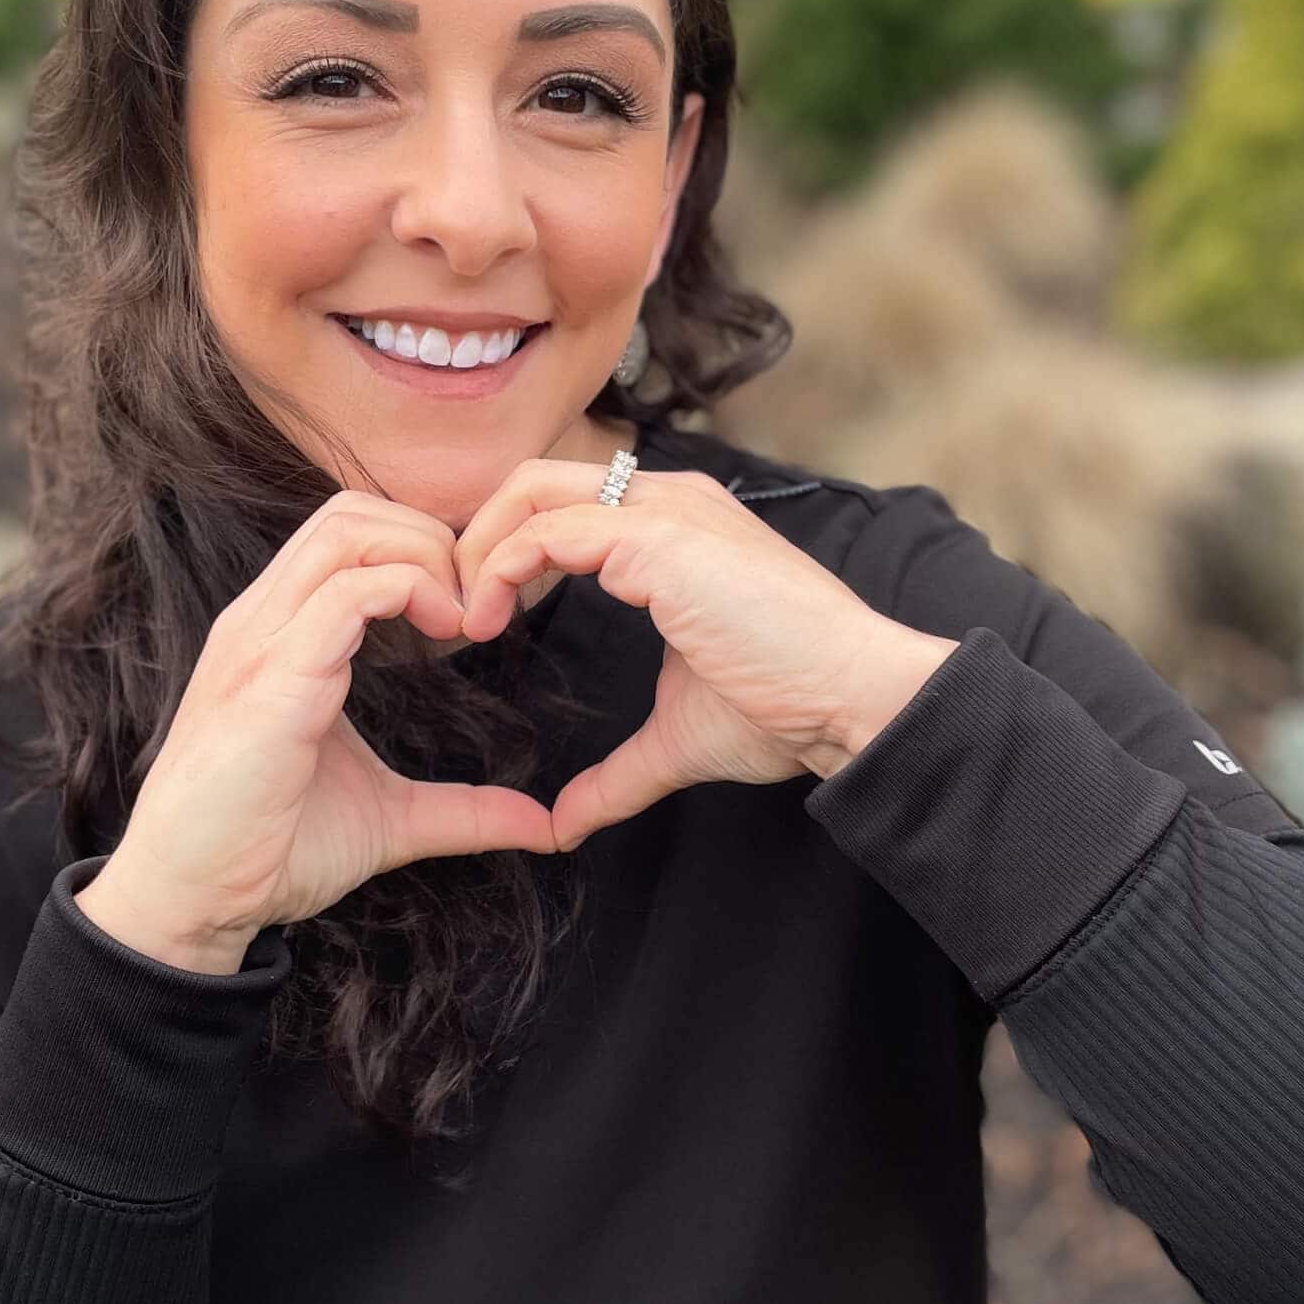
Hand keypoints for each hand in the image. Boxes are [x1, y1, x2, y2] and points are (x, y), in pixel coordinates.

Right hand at [95, 492, 559, 950]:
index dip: (424, 552)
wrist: (189, 905)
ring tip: (464, 619)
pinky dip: (411, 592)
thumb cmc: (266, 853)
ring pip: (347, 531)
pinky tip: (448, 635)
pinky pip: (344, 595)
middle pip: (351, 512)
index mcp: (281, 635)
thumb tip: (540, 826)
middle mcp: (263, 621)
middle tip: (479, 608)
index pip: (350, 534)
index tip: (475, 613)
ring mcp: (260, 643)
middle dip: (432, 539)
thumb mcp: (389, 821)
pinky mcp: (269, 681)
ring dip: (425, 558)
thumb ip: (463, 811)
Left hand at [452, 458, 947, 847]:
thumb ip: (616, 773)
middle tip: (450, 609)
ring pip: (531, 491)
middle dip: (477, 536)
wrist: (852, 697)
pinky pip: (547, 531)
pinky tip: (487, 621)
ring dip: (478, 551)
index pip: (565, 502)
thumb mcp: (680, 738)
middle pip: (535, 480)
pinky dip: (501, 568)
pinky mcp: (660, 539)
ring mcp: (666, 511)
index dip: (507, 549)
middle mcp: (669, 501)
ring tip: (461, 619)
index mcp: (677, 526)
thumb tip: (566, 824)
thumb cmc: (788, 706)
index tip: (477, 616)